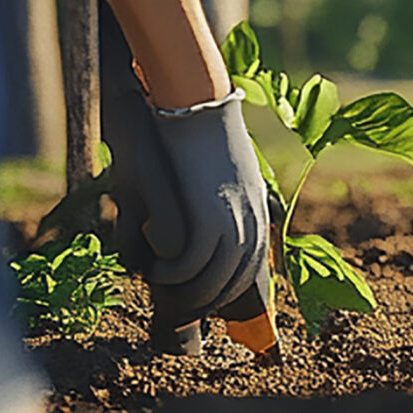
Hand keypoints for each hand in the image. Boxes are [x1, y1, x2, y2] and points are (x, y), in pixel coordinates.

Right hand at [104, 77, 273, 330]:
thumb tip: (203, 233)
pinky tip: (154, 272)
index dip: (224, 292)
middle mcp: (254, 222)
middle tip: (174, 309)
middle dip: (202, 301)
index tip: (201, 303)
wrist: (196, 103)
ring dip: (183, 291)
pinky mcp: (210, 219)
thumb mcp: (222, 172)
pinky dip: (170, 275)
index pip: (249, 270)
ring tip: (159, 287)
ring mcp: (236, 223)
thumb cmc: (198, 135)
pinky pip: (189, 265)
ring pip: (211, 280)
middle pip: (231, 283)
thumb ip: (219, 206)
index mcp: (259, 211)